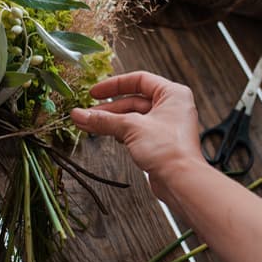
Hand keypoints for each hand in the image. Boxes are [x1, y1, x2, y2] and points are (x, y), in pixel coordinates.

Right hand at [70, 72, 206, 202]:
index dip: (115, 85)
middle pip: (134, 100)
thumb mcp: (131, 128)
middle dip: (109, 108)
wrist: (181, 181)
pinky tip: (106, 134)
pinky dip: (120, 132)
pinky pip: (136, 131)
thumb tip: (80, 114)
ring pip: (133, 117)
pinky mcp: (160, 143)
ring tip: (90, 124)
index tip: (96, 92)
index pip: (139, 80)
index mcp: (172, 94)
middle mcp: (172, 107)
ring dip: (112, 121)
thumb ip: (103, 120)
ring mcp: (166, 126)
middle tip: (88, 113)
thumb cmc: (169, 150)